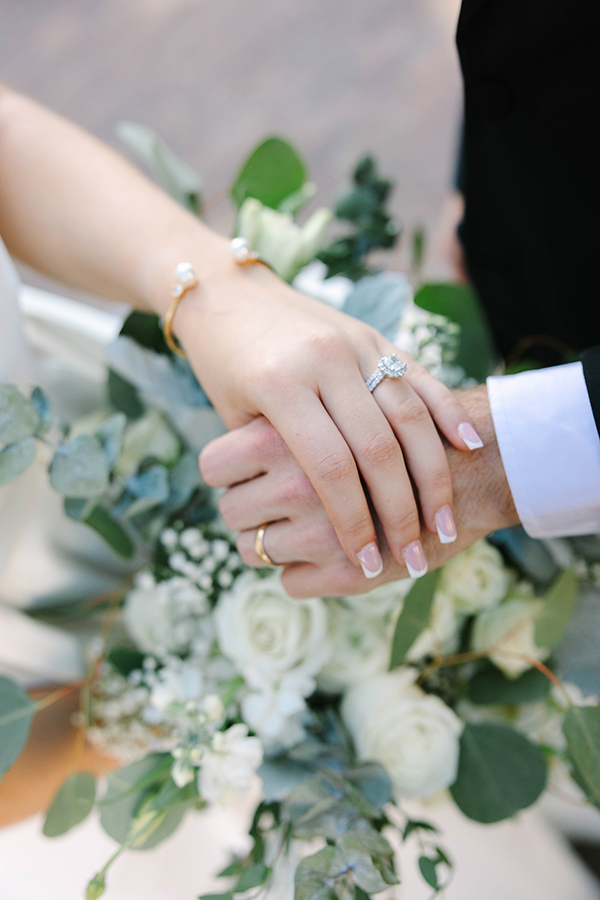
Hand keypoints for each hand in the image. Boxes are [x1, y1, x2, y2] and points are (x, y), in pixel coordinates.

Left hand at [187, 258, 482, 577]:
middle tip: (414, 558)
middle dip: (402, 511)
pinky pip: (419, 377)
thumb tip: (304, 529)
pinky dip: (446, 415)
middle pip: (378, 448)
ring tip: (445, 525)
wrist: (229, 292)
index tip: (369, 564)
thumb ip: (271, 464)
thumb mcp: (234, 417)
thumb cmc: (224, 369)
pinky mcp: (374, 336)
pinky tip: (467, 450)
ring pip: (409, 416)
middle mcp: (321, 360)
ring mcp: (353, 344)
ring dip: (433, 477)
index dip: (354, 523)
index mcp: (279, 385)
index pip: (329, 468)